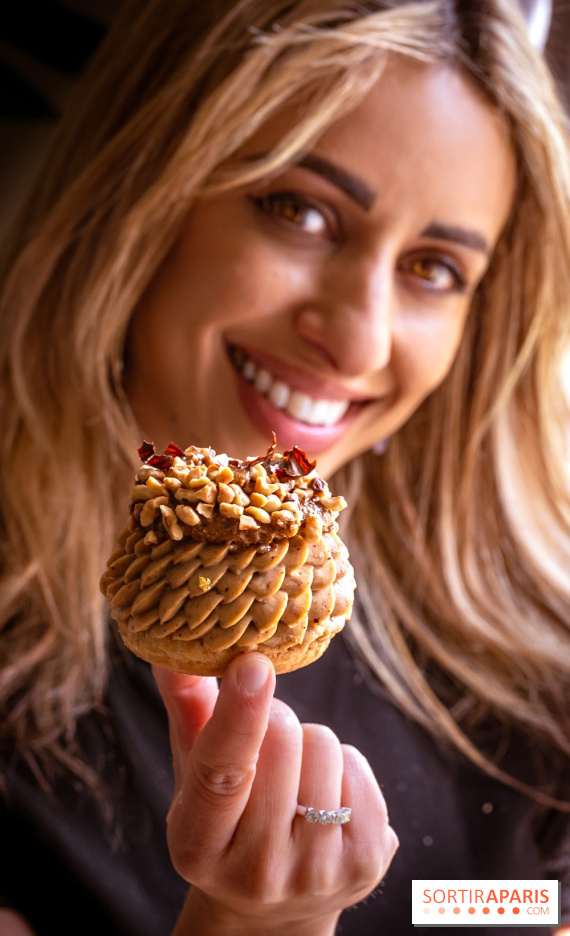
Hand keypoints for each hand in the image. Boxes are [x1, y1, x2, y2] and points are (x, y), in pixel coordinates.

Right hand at [154, 653, 398, 935]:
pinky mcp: (366, 866)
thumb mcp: (193, 771)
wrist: (272, 905)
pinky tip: (324, 794)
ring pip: (324, 746)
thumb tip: (171, 652)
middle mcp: (256, 872)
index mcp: (197, 847)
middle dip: (275, 720)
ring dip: (310, 742)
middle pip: (283, 741)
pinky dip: (343, 764)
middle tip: (263, 745)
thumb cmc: (226, 814)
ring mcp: (316, 874)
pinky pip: (359, 766)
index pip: (220, 774)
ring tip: (293, 775)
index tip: (253, 664)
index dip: (238, 714)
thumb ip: (185, 708)